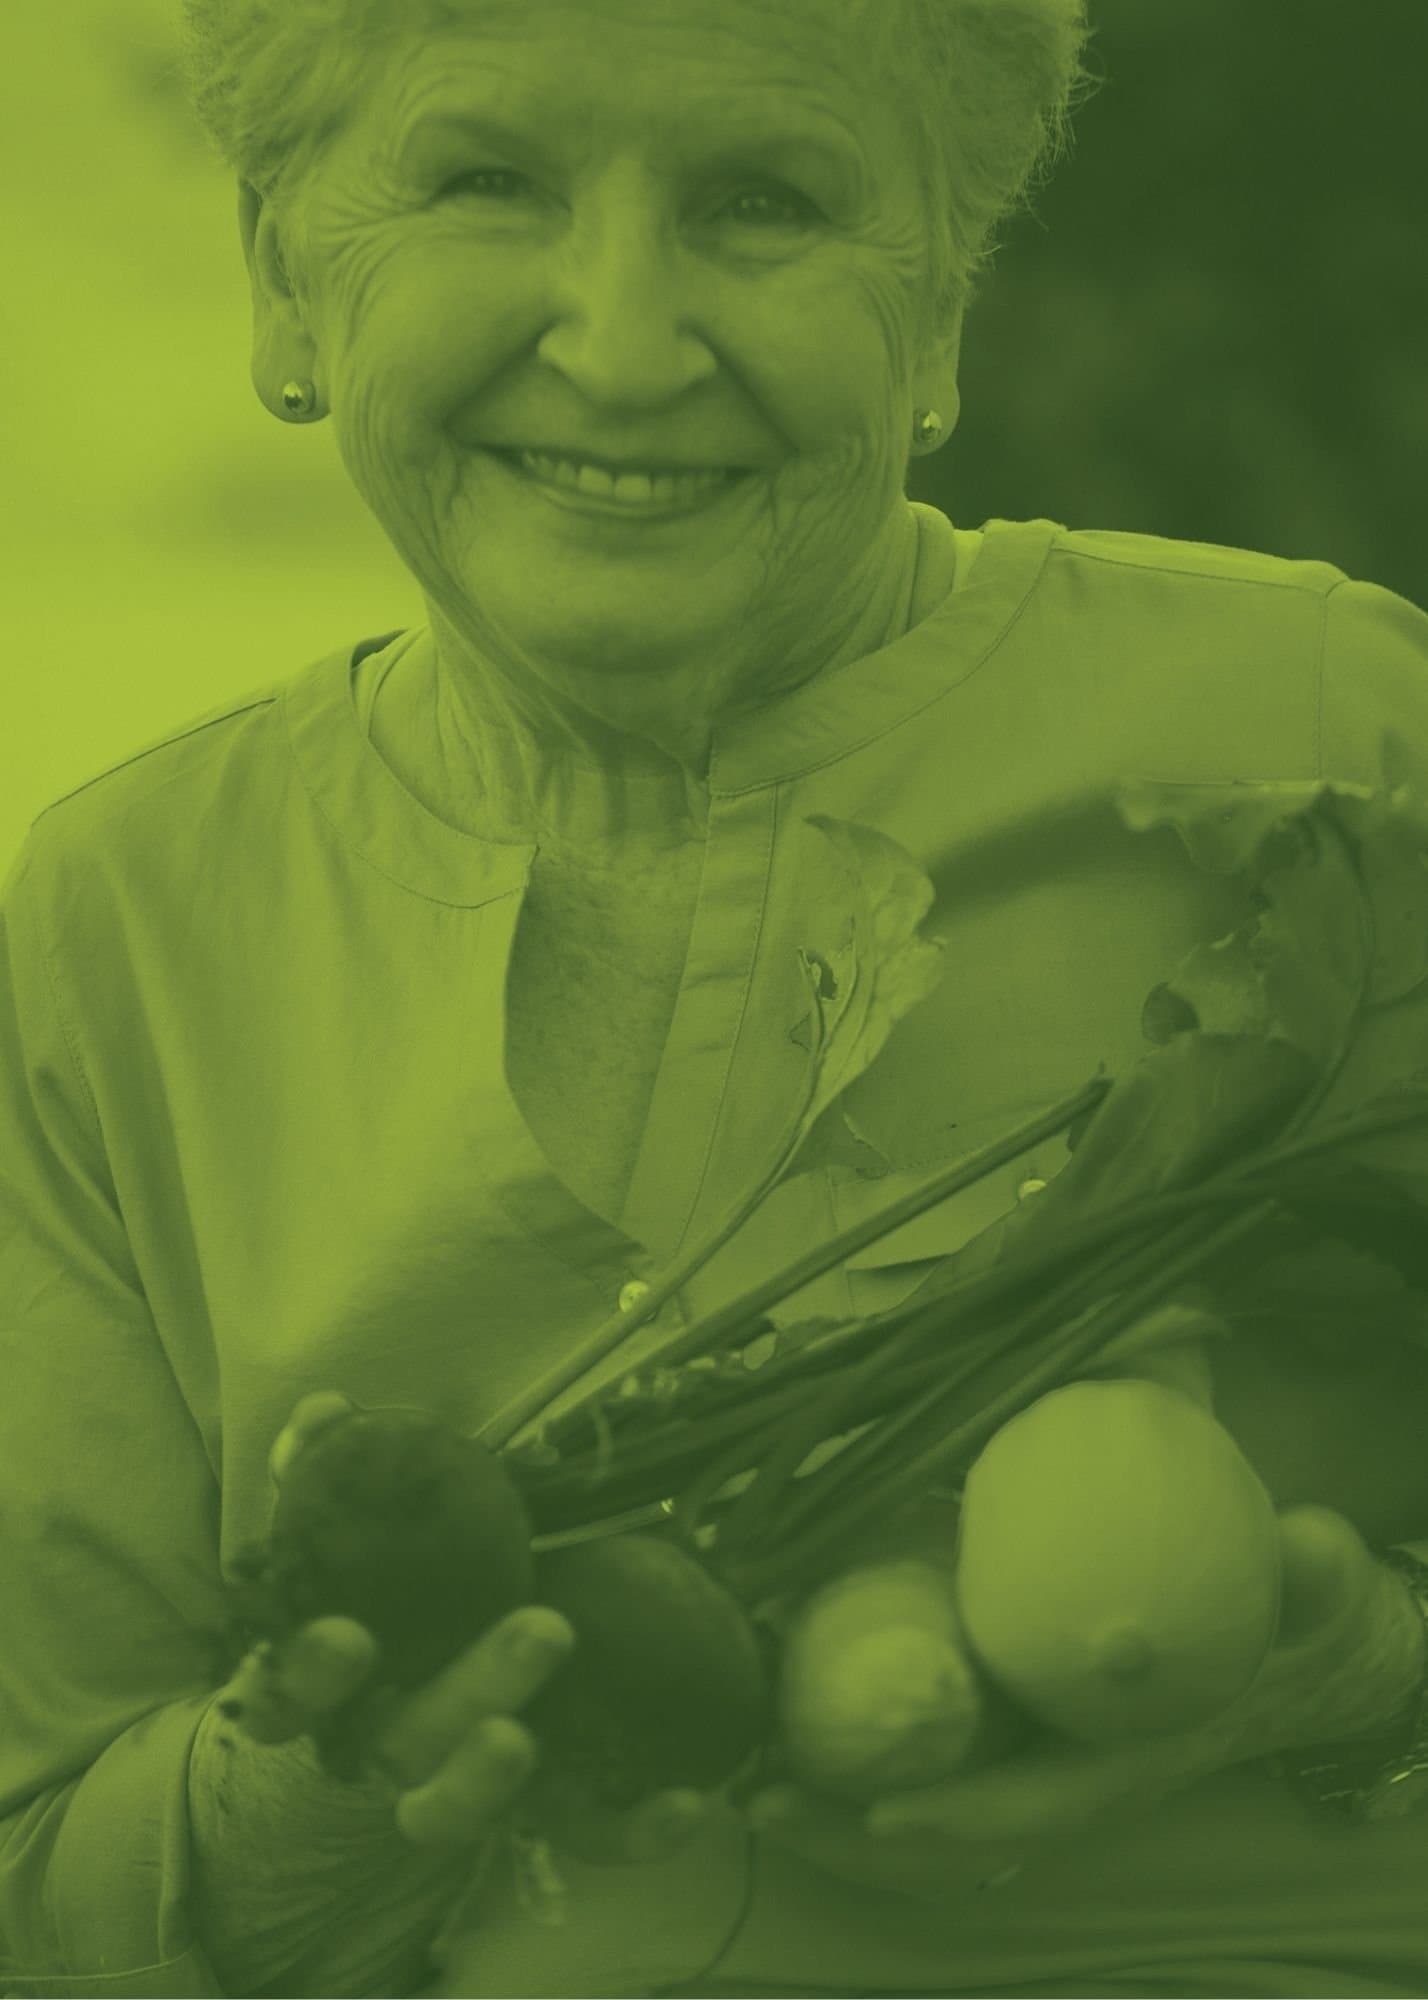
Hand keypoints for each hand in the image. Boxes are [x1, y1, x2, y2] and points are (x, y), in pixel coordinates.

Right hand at [222, 1391, 714, 1866]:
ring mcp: (458, 1784)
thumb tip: (325, 1411)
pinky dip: (632, 1832)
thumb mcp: (355, 1516)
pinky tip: (690, 1802)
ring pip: (458, 1811)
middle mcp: (383, 1745)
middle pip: (404, 1745)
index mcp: (330, 1683)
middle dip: (466, 1696)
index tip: (348, 1633)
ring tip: (536, 1733)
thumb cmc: (388, 1571)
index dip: (306, 1676)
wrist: (431, 1652)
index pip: (289, 1696)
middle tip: (544, 1631)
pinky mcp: (538, 1812)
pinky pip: (582, 1833)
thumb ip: (326, 1464)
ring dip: (493, 1779)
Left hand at [743, 1504, 1425, 1887]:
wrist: (1282, 1635)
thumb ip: (1310, 1572)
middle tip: (760, 1796)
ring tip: (743, 1776)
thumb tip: (1311, 1544)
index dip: (965, 1814)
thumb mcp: (1310, 1587)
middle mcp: (1066, 1770)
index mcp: (1124, 1756)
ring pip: (922, 1803)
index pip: (1039, 1802)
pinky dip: (856, 1751)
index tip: (886, 1812)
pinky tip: (786, 1711)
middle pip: (952, 1829)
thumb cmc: (1284, 1615)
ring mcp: (1028, 1753)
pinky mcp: (1002, 1722)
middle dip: (855, 1832)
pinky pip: (922, 1753)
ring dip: (834, 1803)